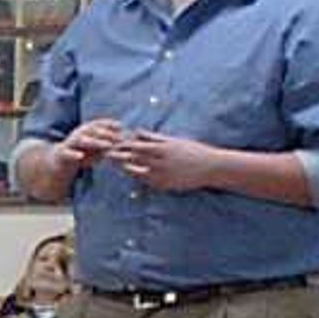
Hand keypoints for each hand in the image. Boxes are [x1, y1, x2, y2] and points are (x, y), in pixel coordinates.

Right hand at [58, 117, 124, 165]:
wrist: (60, 162)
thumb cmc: (83, 153)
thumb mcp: (97, 148)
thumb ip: (109, 144)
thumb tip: (127, 140)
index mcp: (86, 130)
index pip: (99, 124)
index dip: (110, 124)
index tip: (121, 126)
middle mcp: (78, 133)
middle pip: (93, 130)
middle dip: (107, 133)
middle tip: (119, 138)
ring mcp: (69, 143)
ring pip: (82, 140)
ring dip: (95, 142)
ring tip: (107, 145)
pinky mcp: (61, 153)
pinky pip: (67, 153)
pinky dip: (73, 154)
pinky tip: (80, 156)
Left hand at [103, 129, 220, 190]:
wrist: (211, 168)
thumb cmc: (193, 150)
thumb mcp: (174, 141)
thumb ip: (154, 137)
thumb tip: (136, 131)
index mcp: (162, 149)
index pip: (136, 146)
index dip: (123, 145)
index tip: (113, 143)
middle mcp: (160, 163)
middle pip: (133, 160)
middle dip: (119, 157)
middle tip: (107, 155)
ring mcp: (162, 176)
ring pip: (137, 173)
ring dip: (127, 169)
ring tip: (118, 165)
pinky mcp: (164, 186)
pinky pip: (146, 183)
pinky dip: (138, 178)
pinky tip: (132, 175)